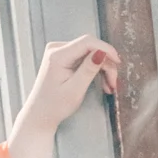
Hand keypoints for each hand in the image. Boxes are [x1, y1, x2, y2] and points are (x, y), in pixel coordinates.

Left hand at [6, 34, 120, 157]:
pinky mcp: (63, 58)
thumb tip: (102, 52)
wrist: (40, 115)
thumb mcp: (75, 90)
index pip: (87, 42)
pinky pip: (85, 58)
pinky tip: (102, 83)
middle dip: (106, 64)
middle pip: (91, 48)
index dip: (106, 49)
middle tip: (114, 83)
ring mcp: (59, 52)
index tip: (118, 62)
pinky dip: (95, 69)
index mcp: (57, 55)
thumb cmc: (54, 106)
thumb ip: (88, 70)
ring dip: (103, 68)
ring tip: (109, 86)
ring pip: (90, 53)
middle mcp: (56, 49)